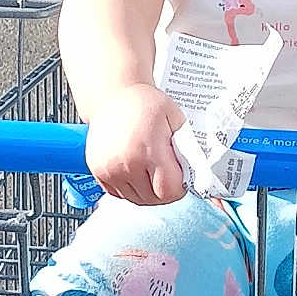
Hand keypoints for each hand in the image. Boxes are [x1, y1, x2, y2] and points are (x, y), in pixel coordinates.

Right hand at [84, 84, 187, 205]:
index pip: (169, 191)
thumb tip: (198, 173)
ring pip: (136, 199)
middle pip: (153, 199)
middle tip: (167, 172)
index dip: (179, 188)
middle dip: (165, 190)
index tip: (181, 177)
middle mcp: (126, 163)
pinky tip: (135, 169)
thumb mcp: (175, 119)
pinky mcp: (98, 172)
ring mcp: (109, 169)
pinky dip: (131, 188)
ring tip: (151, 169)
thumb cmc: (144, 104)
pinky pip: (120, 194)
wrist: (113, 95)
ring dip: (148, 191)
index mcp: (148, 149)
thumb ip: (188, 148)